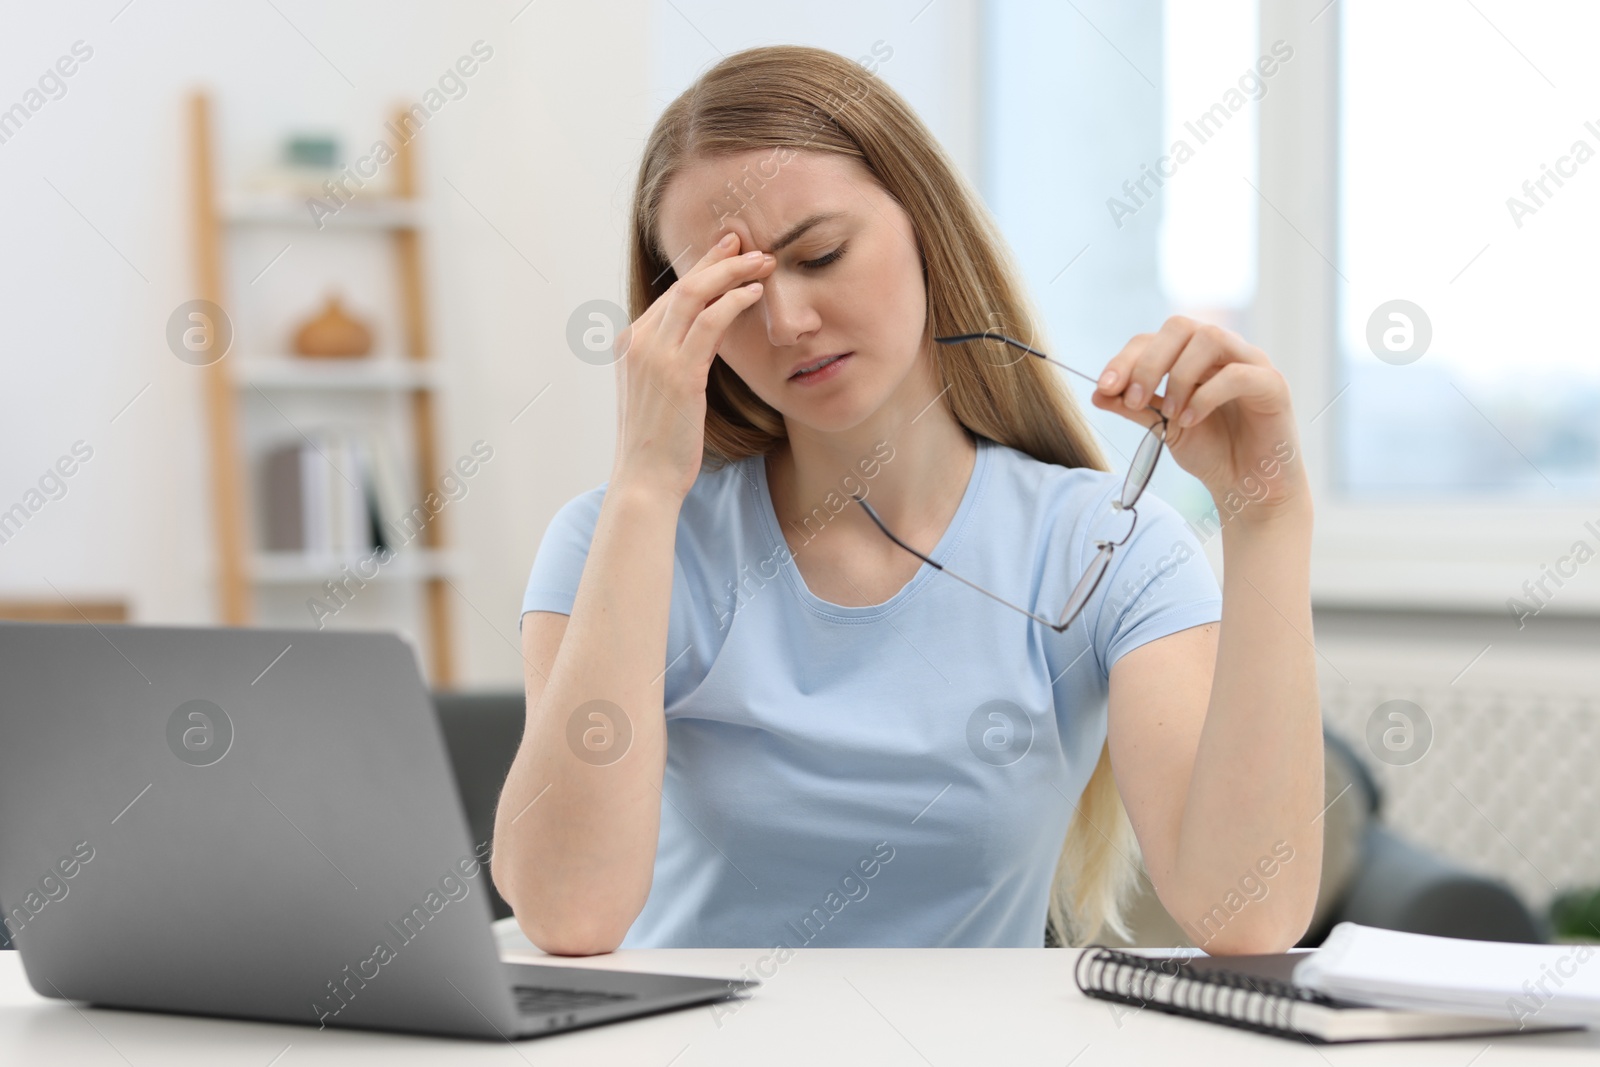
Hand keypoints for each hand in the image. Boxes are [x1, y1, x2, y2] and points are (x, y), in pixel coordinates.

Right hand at [610, 232, 775, 501]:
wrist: (646, 478)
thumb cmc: (659, 443)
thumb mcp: (661, 393)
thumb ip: (675, 361)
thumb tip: (703, 343)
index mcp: (631, 344)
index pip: (670, 294)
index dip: (700, 269)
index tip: (726, 252)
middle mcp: (638, 342)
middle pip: (682, 284)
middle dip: (717, 259)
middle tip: (747, 243)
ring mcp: (655, 355)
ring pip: (695, 294)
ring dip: (731, 272)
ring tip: (762, 262)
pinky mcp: (678, 372)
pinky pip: (709, 323)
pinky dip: (732, 302)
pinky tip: (753, 294)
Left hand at [1090, 316, 1309, 519]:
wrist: (1248, 487)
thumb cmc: (1212, 452)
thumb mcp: (1163, 428)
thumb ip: (1135, 407)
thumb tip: (1097, 393)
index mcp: (1195, 356)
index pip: (1156, 338)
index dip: (1127, 358)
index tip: (1105, 387)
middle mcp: (1224, 352)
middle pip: (1181, 327)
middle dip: (1149, 362)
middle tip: (1133, 399)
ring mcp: (1251, 363)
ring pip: (1210, 339)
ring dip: (1178, 376)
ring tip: (1169, 413)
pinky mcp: (1273, 385)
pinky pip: (1237, 374)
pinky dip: (1205, 396)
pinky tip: (1189, 421)